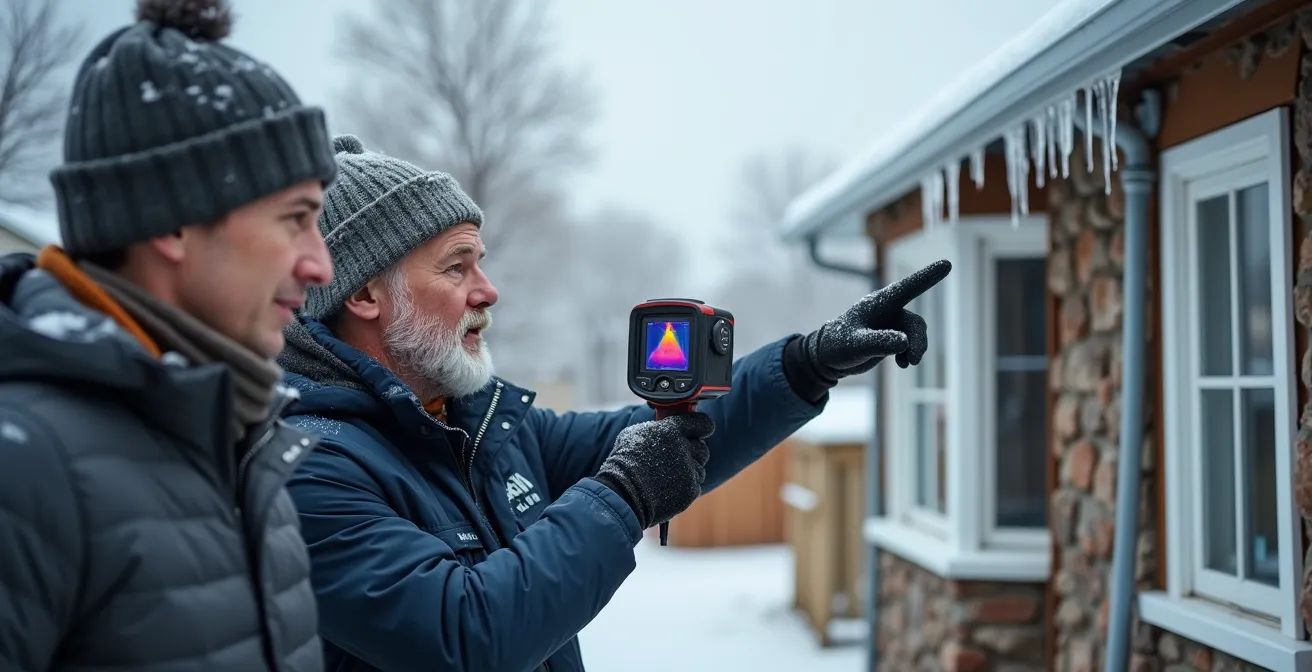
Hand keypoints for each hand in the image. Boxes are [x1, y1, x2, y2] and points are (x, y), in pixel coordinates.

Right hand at [593, 412, 713, 529]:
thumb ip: (656, 428)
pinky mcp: (691, 489)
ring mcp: (689, 469)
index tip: (704, 430)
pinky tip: (668, 489)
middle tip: (679, 459)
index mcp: (671, 430)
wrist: (623, 493)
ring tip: (668, 477)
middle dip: (694, 453)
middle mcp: (684, 447)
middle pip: (702, 448)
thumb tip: (664, 426)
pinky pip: (695, 486)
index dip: (703, 426)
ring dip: (689, 472)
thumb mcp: (634, 434)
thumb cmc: (624, 462)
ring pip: (700, 469)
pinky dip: (685, 488)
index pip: (701, 423)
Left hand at [802, 259, 951, 378]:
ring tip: (907, 364)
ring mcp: (892, 322)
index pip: (907, 288)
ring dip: (915, 349)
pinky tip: (902, 363)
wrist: (829, 356)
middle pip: (915, 322)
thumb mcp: (855, 345)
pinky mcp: (893, 335)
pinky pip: (911, 342)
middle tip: (913, 360)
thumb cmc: (838, 345)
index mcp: (879, 303)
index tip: (947, 264)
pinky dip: (910, 353)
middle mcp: (888, 310)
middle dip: (918, 341)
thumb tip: (904, 342)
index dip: (927, 276)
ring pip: (916, 334)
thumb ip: (878, 342)